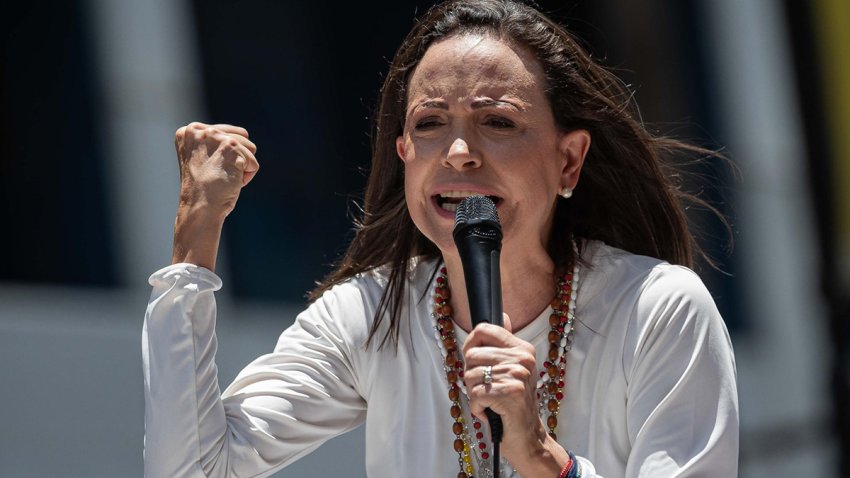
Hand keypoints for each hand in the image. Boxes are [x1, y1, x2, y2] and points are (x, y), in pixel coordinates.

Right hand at [174, 122, 258, 219]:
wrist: (199, 207)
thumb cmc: (202, 189)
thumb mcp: (202, 158)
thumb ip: (214, 143)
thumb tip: (244, 134)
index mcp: (189, 131)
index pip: (227, 132)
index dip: (227, 155)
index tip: (211, 169)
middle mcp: (201, 130)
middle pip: (242, 138)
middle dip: (237, 160)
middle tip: (217, 175)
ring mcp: (216, 138)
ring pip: (250, 148)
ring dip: (243, 167)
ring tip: (223, 178)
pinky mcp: (231, 148)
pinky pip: (253, 163)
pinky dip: (247, 177)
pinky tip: (230, 183)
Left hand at [462, 315, 567, 473]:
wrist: (528, 437)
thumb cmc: (514, 404)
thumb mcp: (513, 369)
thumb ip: (504, 344)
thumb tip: (504, 315)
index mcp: (522, 348)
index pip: (484, 329)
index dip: (470, 344)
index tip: (473, 360)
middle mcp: (522, 358)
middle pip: (471, 355)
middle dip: (471, 376)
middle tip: (486, 389)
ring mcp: (517, 375)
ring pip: (470, 376)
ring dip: (474, 394)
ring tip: (490, 402)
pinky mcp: (509, 393)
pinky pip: (474, 394)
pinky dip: (477, 408)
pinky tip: (490, 412)